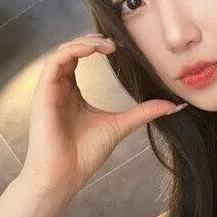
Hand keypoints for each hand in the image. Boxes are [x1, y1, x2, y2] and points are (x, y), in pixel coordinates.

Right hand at [21, 33, 185, 195]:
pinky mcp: (43, 94)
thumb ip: (143, 111)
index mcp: (74, 92)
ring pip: (62, 52)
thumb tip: (172, 105)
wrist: (65, 176)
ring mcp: (50, 90)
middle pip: (72, 50)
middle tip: (115, 43)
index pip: (81, 57)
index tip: (121, 47)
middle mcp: (61, 87)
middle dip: (93, 40)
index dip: (99, 46)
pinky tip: (90, 50)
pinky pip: (54, 63)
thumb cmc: (85, 154)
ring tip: (105, 44)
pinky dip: (71, 51)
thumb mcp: (121, 125)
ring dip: (84, 43)